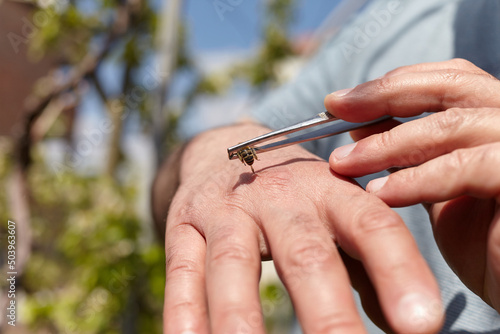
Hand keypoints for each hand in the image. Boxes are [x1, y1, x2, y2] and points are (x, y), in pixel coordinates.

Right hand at [162, 123, 442, 333]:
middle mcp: (278, 195)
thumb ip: (369, 261)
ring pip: (234, 262)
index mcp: (329, 190)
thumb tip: (406, 324)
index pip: (371, 224)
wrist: (224, 152)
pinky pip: (182, 269)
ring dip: (242, 316)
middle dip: (327, 312)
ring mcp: (227, 209)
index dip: (399, 270)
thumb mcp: (334, 212)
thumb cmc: (292, 196)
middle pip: (304, 252)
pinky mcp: (184, 222)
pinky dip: (184, 312)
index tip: (422, 325)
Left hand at [325, 58, 499, 311]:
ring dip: (388, 144)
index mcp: (496, 121)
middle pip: (451, 85)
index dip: (391, 86)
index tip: (338, 102)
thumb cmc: (487, 249)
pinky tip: (381, 195)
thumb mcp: (438, 192)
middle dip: (384, 96)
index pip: (447, 81)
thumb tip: (363, 125)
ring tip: (343, 164)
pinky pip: (469, 167)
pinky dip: (418, 179)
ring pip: (453, 125)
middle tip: (334, 110)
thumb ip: (411, 156)